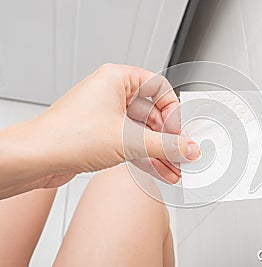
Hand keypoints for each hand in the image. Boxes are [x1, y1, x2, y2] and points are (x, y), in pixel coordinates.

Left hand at [0, 64, 199, 196]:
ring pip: (143, 131)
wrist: (36, 159)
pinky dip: (146, 157)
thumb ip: (165, 145)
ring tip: (175, 168)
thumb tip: (188, 148)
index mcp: (118, 78)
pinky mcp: (103, 135)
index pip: (160, 89)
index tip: (182, 132)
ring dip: (160, 152)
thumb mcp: (129, 139)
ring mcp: (107, 115)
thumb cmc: (68, 135)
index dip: (174, 112)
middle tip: (182, 154)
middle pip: (153, 113)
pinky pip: (132, 143)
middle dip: (169, 138)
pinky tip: (161, 171)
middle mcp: (112, 94)